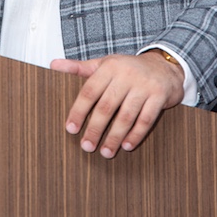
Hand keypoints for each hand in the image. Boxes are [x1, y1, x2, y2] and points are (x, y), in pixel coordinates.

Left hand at [50, 51, 184, 158]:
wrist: (164, 66)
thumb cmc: (128, 68)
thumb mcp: (104, 64)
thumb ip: (79, 67)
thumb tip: (52, 64)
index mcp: (109, 66)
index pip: (90, 91)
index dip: (79, 111)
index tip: (71, 129)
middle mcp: (126, 74)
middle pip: (107, 106)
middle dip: (95, 128)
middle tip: (86, 147)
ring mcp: (144, 85)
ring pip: (126, 115)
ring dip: (114, 136)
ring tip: (105, 152)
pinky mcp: (159, 96)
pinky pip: (146, 119)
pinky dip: (136, 135)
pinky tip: (126, 146)